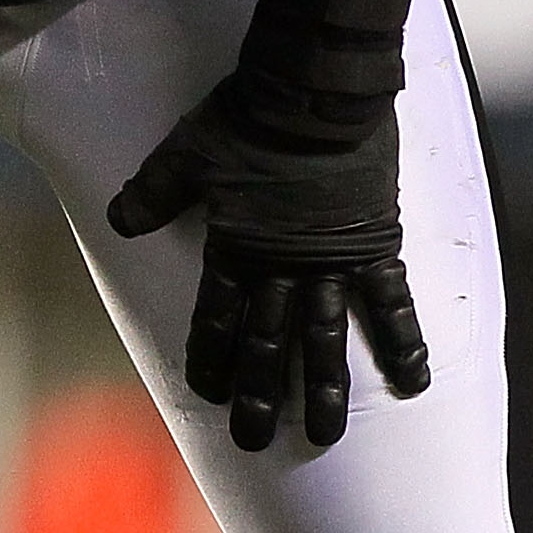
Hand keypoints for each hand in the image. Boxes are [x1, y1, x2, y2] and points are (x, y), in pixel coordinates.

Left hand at [107, 81, 428, 449]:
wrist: (315, 91)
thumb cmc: (248, 117)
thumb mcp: (186, 153)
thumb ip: (154, 192)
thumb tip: (119, 221)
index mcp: (236, 247)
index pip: (217, 316)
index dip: (211, 357)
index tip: (207, 394)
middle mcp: (283, 267)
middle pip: (267, 342)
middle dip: (257, 394)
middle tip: (253, 440)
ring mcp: (333, 262)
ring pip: (325, 339)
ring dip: (323, 390)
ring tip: (323, 437)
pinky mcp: (376, 244)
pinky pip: (393, 303)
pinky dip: (403, 342)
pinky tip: (414, 384)